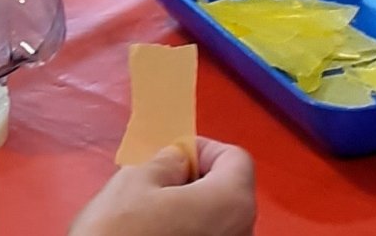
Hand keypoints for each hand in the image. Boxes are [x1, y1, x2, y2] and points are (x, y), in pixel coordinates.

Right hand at [70, 138, 255, 235]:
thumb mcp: (134, 181)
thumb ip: (165, 161)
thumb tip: (176, 159)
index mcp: (232, 203)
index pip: (234, 158)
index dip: (202, 148)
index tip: (174, 151)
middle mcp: (241, 233)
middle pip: (227, 191)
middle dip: (193, 180)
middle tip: (156, 179)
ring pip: (214, 220)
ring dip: (187, 210)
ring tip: (147, 213)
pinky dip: (184, 233)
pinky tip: (152, 235)